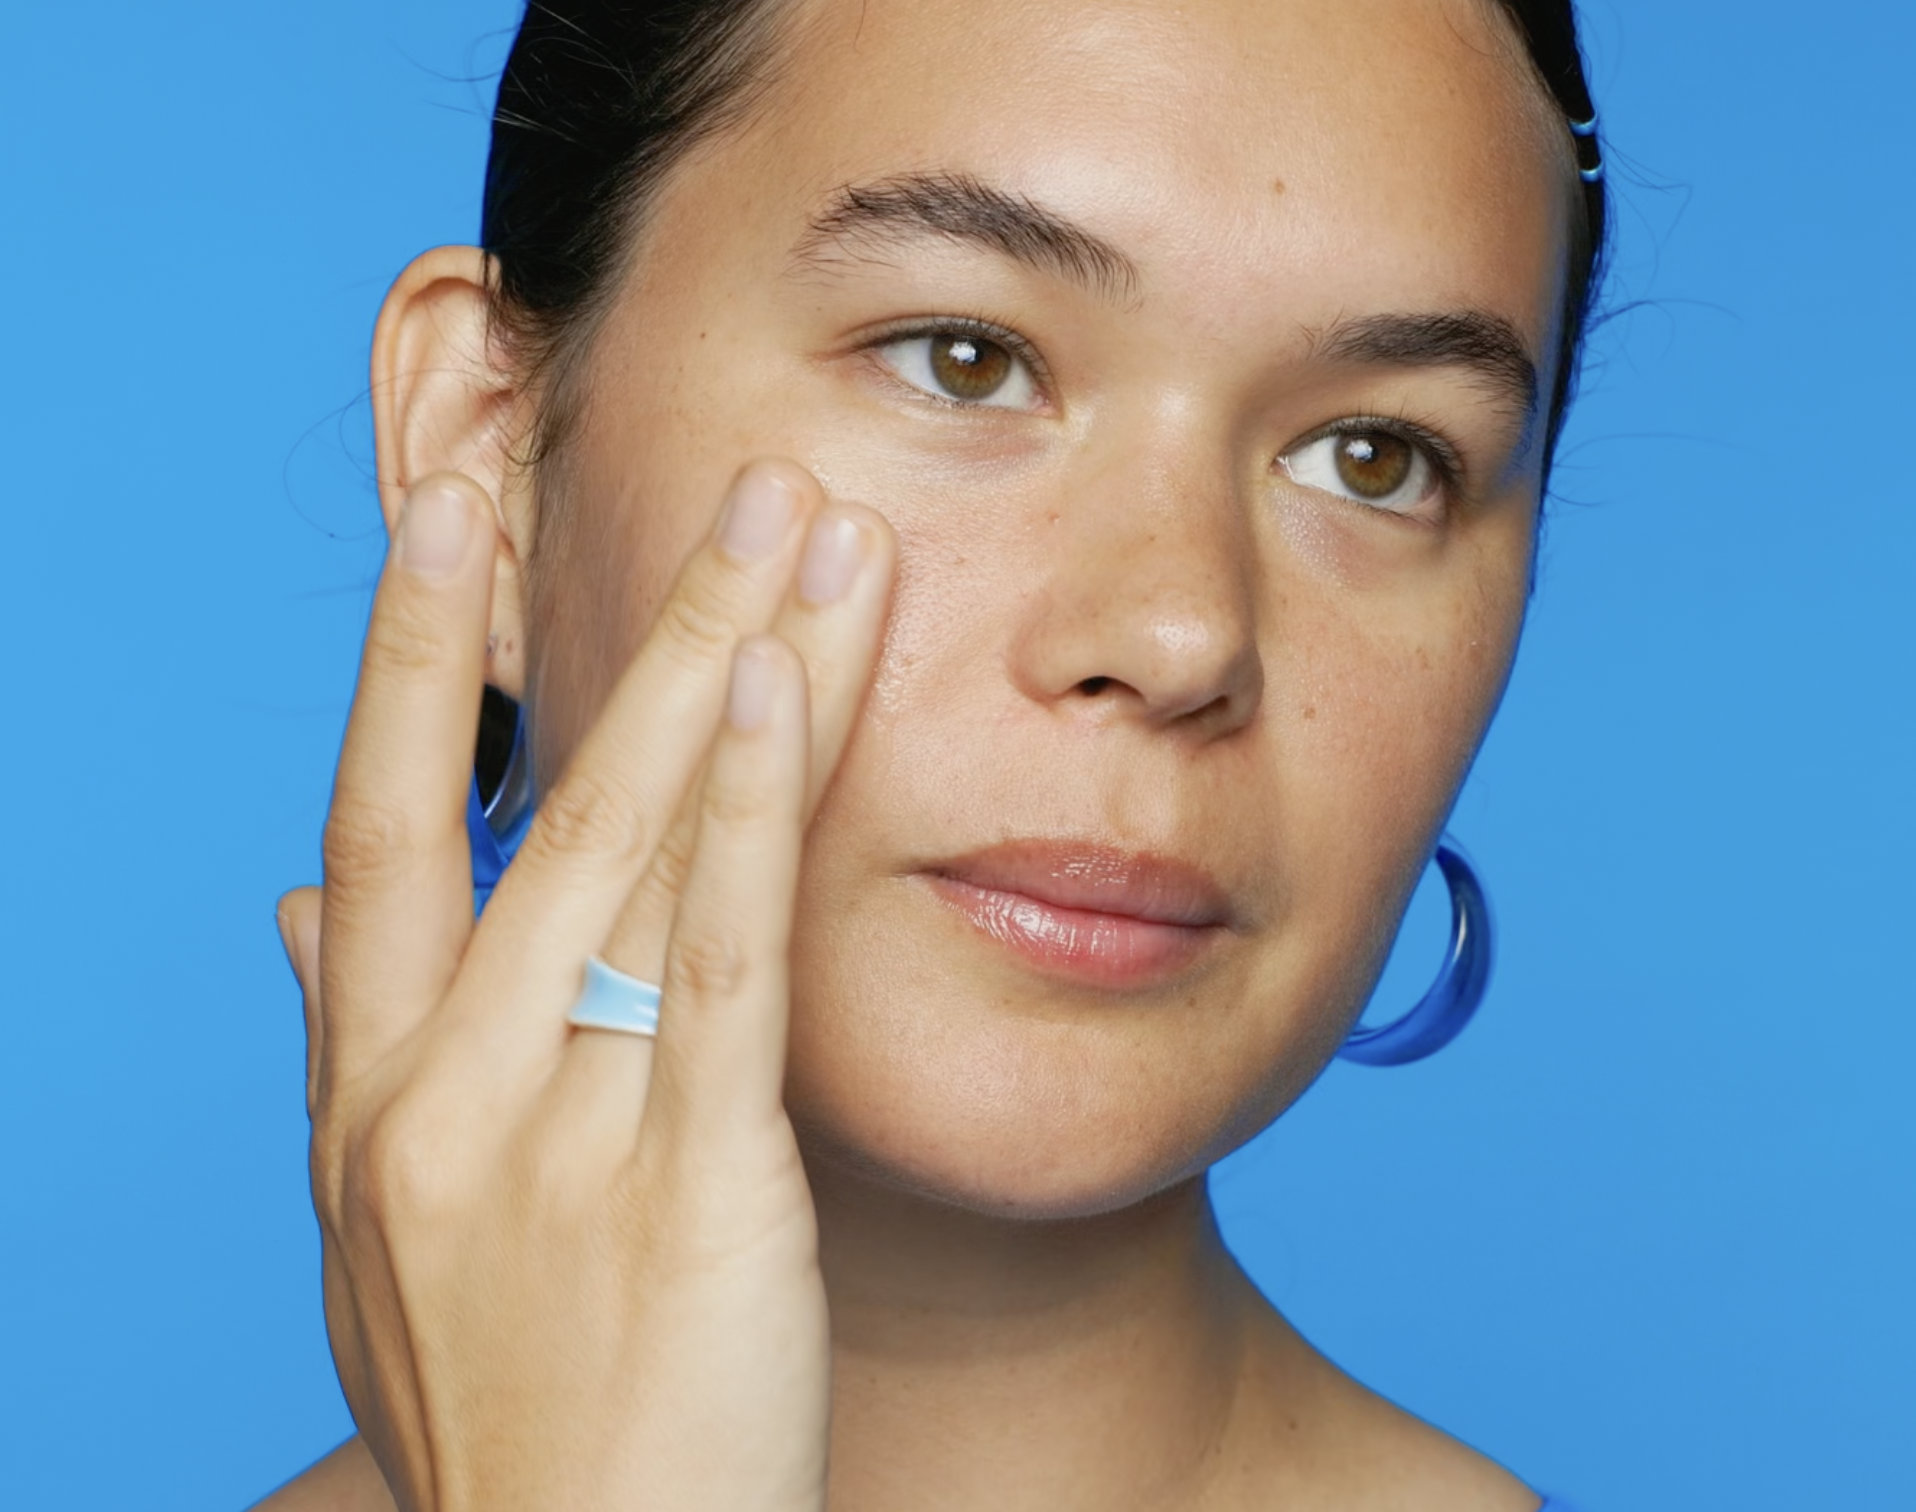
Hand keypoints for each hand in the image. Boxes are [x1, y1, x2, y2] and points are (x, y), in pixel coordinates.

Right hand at [278, 461, 893, 1511]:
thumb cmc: (514, 1417)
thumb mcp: (385, 1234)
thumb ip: (348, 1051)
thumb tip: (294, 905)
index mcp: (368, 1099)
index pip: (379, 824)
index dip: (407, 656)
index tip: (449, 501)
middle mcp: (436, 1095)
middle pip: (531, 803)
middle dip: (626, 623)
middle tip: (714, 474)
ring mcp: (549, 1137)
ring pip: (633, 844)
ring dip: (721, 662)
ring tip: (797, 522)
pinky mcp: (688, 1188)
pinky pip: (713, 962)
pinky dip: (747, 807)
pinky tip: (782, 678)